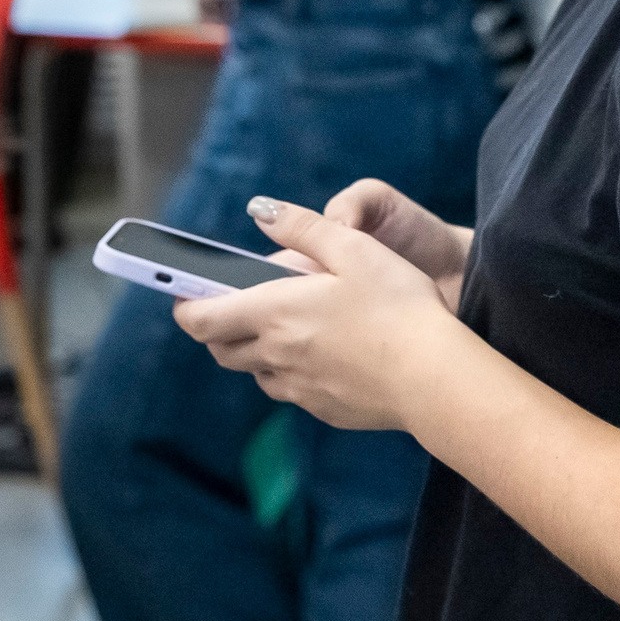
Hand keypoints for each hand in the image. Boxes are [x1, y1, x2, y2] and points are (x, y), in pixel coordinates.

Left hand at [173, 197, 465, 430]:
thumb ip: (303, 227)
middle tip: (238, 303)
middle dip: (218, 326)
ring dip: (256, 350)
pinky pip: (291, 390)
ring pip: (256, 372)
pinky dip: (291, 371)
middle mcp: (276, 355)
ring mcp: (299, 388)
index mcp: (273, 313)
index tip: (183, 291)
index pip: (201, 318)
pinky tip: (324, 355)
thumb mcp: (354, 248)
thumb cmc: (398, 307)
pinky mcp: (324, 410)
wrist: (435, 378)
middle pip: (221, 348)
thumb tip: (261, 210)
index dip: (184, 304)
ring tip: (288, 326)